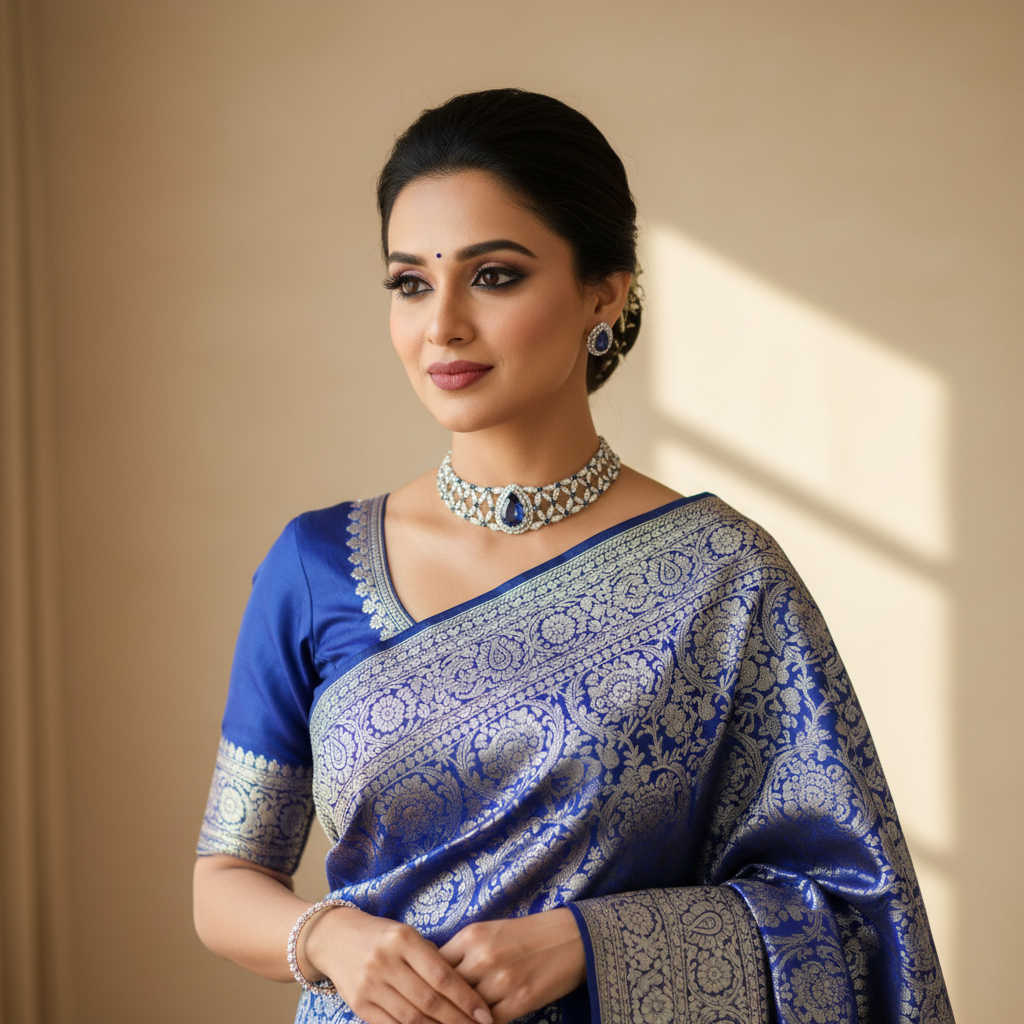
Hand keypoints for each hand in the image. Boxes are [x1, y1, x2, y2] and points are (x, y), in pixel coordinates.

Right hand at [301, 906, 493, 1023]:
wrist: (334, 938)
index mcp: (403, 939)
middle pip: (428, 1000)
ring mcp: (370, 985)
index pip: (441, 974)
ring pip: (411, 1018)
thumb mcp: (407, 935)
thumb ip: (431, 959)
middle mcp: (386, 962)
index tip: (485, 1013)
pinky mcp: (359, 1005)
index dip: (465, 997)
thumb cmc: (382, 935)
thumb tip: (465, 991)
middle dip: (457, 1020)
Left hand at [438, 909, 585, 1023]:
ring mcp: (500, 981)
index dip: (425, 984)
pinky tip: (478, 1023)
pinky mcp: (519, 1001)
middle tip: (426, 1016)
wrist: (570, 938)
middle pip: (445, 992)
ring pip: (464, 1011)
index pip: (433, 967)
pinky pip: (488, 1022)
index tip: (418, 996)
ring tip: (448, 1021)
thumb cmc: (525, 935)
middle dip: (437, 1007)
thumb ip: (460, 953)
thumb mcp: (488, 933)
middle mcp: (482, 957)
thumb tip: (431, 974)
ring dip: (457, 1018)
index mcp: (470, 936)